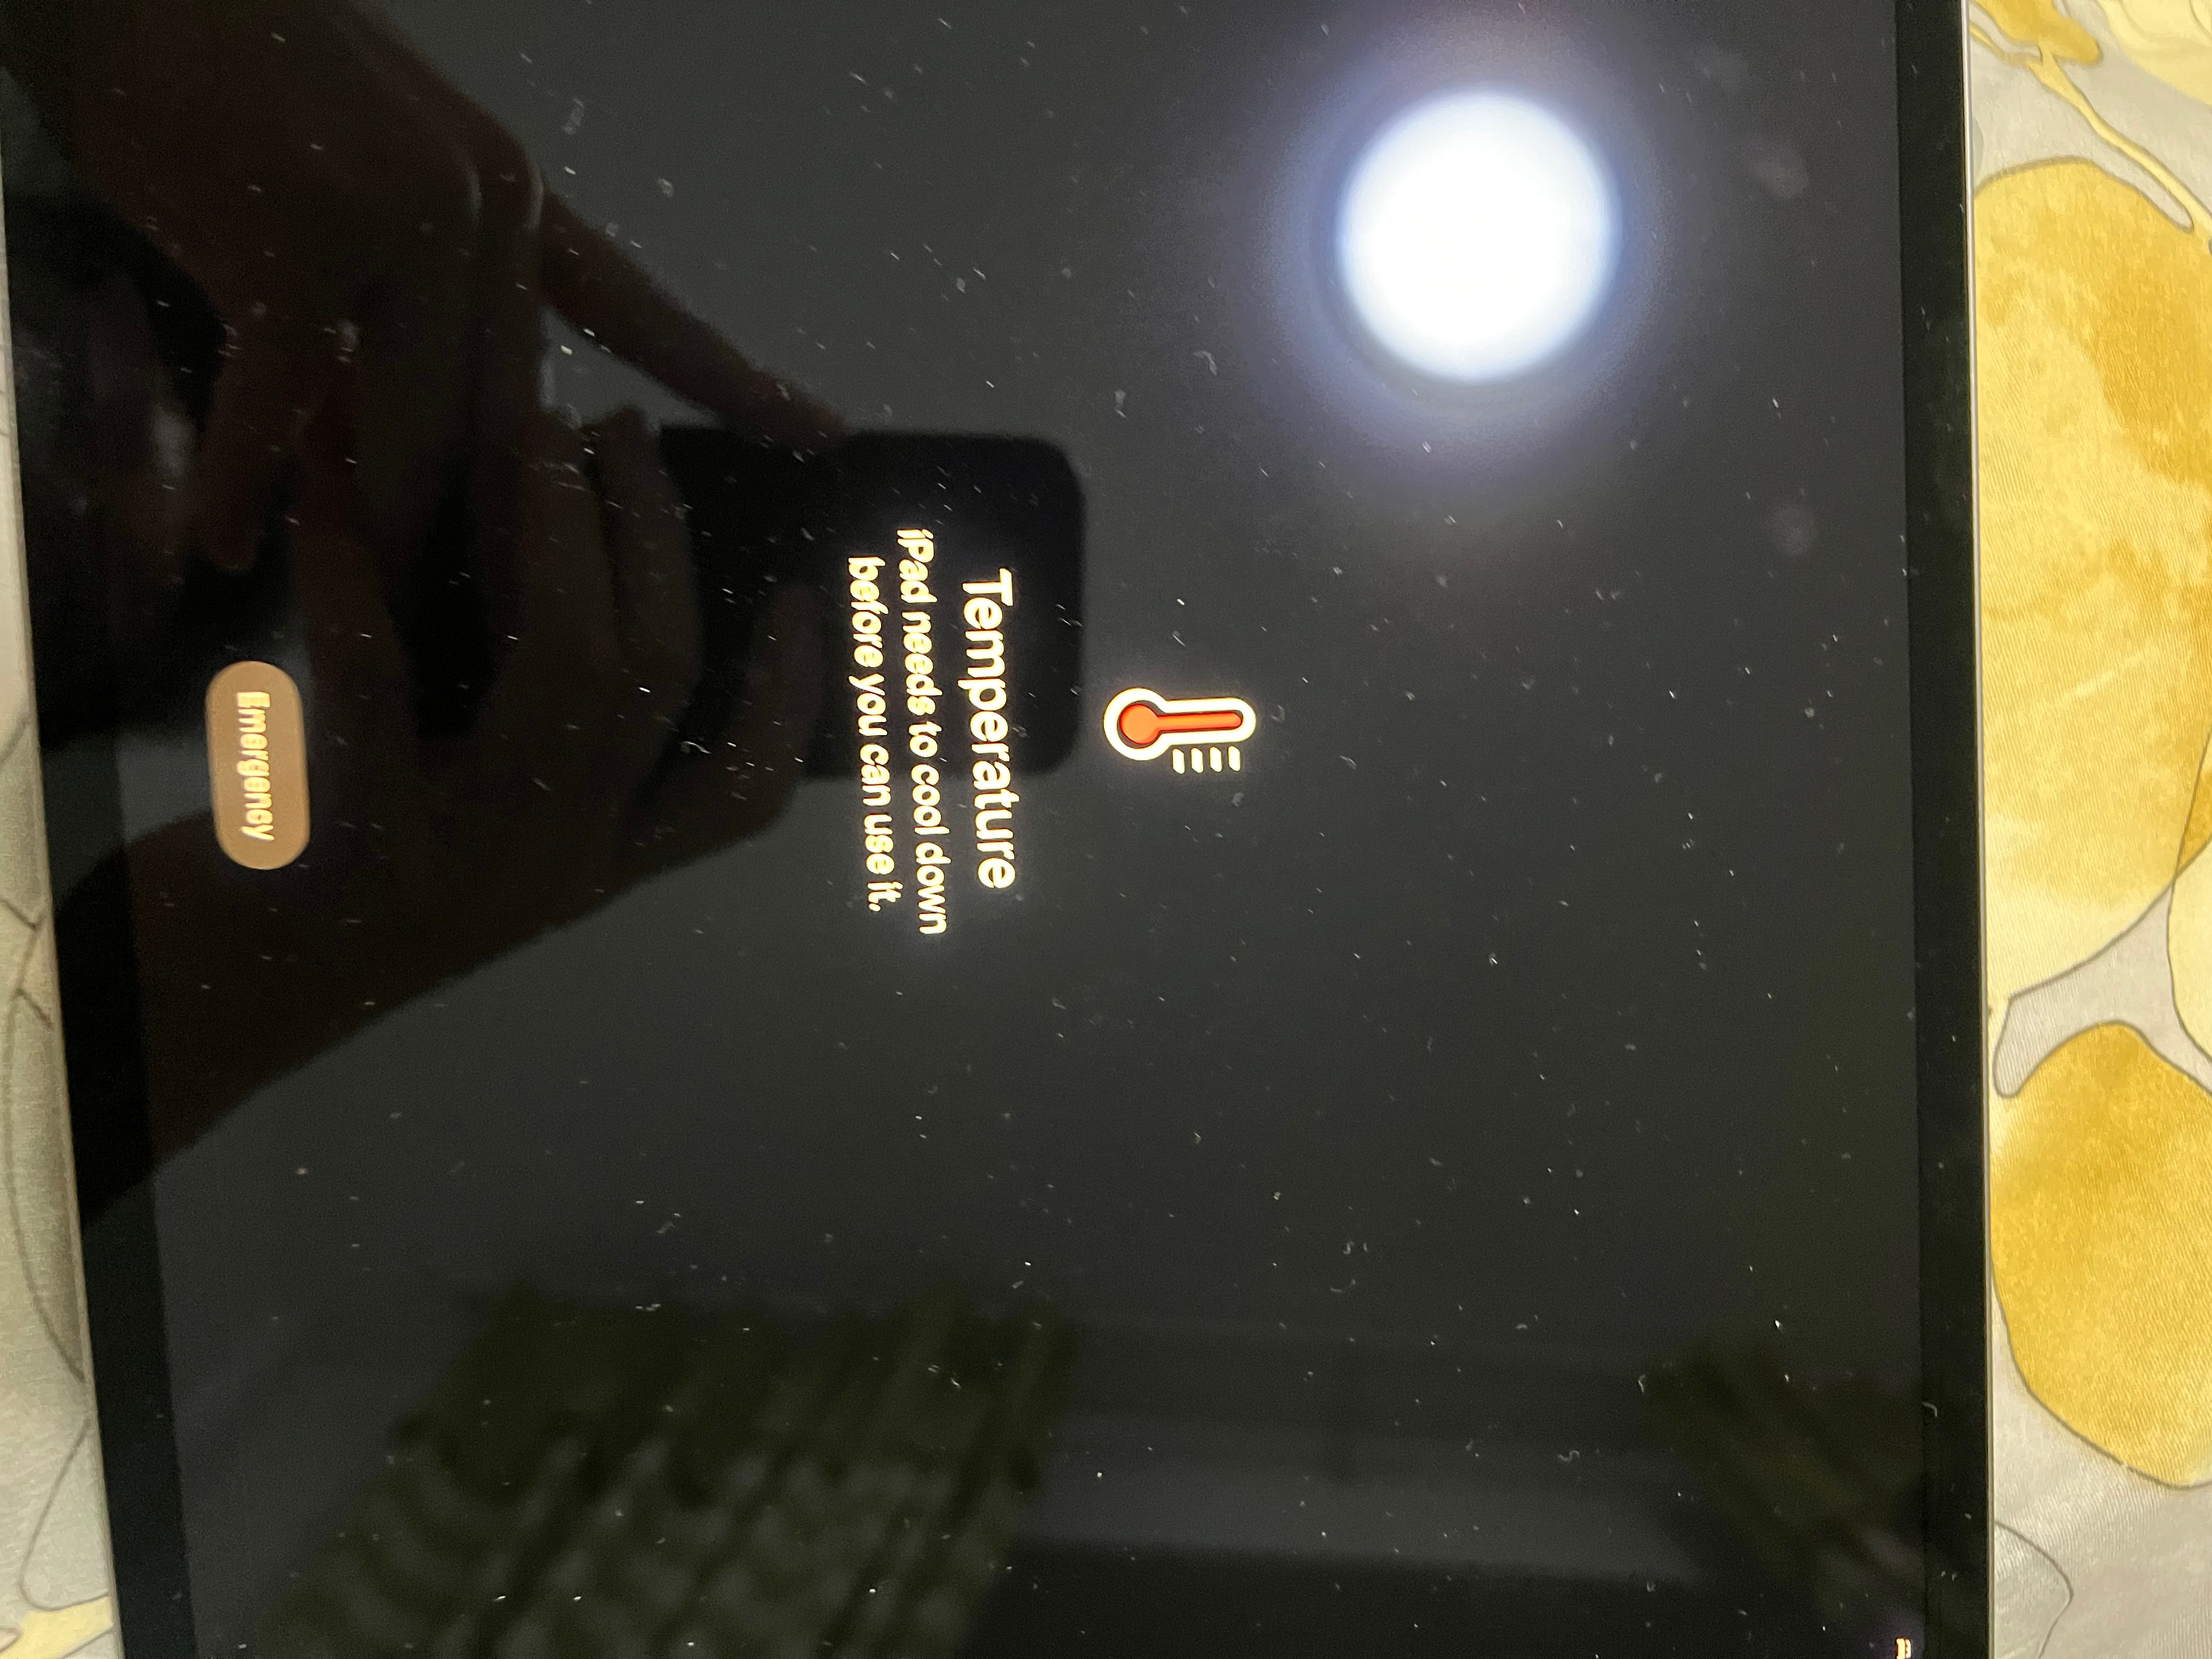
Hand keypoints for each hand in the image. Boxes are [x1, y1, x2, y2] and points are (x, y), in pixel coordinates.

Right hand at [64, 0, 839, 583]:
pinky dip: (244, 483)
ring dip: (375, 527)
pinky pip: (284, 409)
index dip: (729, 377)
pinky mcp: (303, 251)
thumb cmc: (238, 84)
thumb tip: (401, 421)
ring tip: (356, 595)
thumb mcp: (366, 186)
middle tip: (511, 628)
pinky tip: (223, 543)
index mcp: (516, 200)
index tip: (819, 429)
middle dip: (506, 534)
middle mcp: (485, 213)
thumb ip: (407, 302)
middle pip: (508, 417)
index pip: (642, 310)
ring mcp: (405, 229)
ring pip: (414, 434)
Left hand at [124, 397, 822, 1153]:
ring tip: (536, 438)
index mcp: (589, 870)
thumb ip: (527, 746)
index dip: (788, 700)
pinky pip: (374, 680)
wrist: (201, 1007)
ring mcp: (465, 860)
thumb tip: (578, 589)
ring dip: (556, 537)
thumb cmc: (329, 893)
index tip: (805, 601)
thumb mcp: (457, 829)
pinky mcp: (353, 839)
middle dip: (655, 542)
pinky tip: (328, 485)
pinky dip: (352, 573)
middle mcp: (552, 869)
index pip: (736, 798)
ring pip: (563, 678)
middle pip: (653, 687)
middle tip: (625, 432)